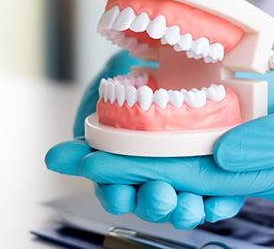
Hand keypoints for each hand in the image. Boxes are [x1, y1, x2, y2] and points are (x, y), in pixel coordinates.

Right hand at [47, 69, 273, 228]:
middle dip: (155, 203)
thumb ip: (86, 139)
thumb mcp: (109, 108)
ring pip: (182, 204)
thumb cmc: (133, 86)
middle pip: (151, 202)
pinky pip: (216, 196)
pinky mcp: (213, 174)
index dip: (117, 197)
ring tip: (189, 202)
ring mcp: (182, 176)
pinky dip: (217, 202)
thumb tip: (55, 159)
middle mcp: (152, 177)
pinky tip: (218, 201)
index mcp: (123, 168)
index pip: (117, 193)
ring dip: (185, 208)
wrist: (168, 65)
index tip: (120, 192)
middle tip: (160, 194)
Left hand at [50, 48, 273, 226]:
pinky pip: (206, 135)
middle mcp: (256, 167)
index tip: (80, 152)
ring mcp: (257, 152)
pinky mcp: (261, 133)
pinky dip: (169, 129)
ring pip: (185, 155)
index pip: (185, 171)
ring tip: (89, 137)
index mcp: (271, 169)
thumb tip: (223, 151)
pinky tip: (145, 120)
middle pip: (174, 167)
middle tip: (63, 148)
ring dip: (136, 149)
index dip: (129, 162)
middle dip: (116, 160)